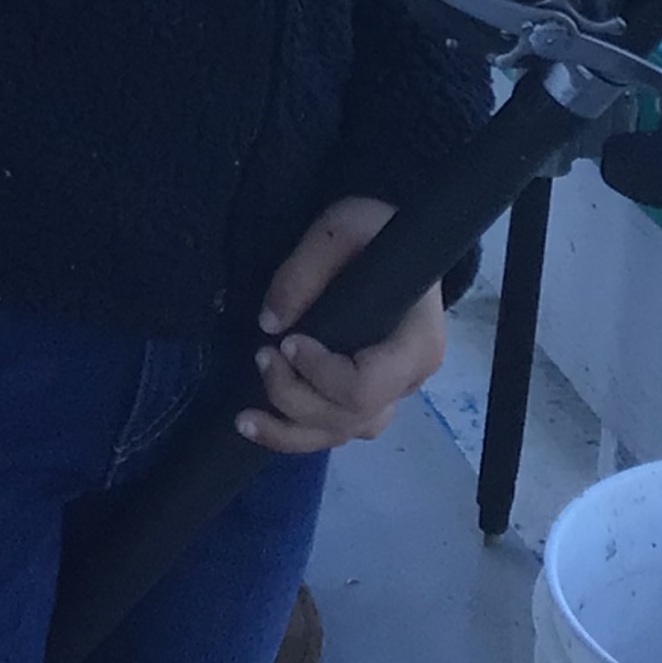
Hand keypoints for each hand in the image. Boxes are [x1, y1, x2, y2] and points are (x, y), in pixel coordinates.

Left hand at [238, 197, 444, 455]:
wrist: (392, 232)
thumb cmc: (375, 229)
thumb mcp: (339, 230)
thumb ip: (303, 272)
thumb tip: (269, 323)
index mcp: (416, 342)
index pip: (368, 386)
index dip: (321, 374)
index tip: (287, 342)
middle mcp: (408, 378)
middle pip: (349, 418)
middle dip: (295, 397)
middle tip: (261, 356)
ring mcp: (390, 392)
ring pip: (341, 433)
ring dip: (289, 431)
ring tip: (245, 417)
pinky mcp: (367, 395)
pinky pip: (335, 429)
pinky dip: (296, 433)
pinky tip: (259, 424)